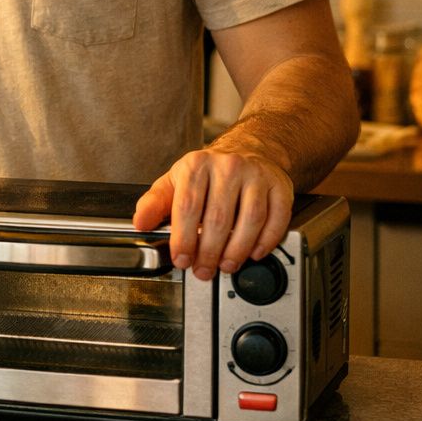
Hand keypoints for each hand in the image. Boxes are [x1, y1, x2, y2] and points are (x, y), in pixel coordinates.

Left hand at [131, 148, 293, 280]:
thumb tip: (141, 222)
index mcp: (196, 165)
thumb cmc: (207, 173)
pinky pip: (276, 218)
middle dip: (210, 251)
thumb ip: (154, 203)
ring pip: (250, 219)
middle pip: (219, 218)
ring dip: (238, 250)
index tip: (182, 259)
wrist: (246, 150)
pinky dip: (266, 240)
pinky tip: (254, 252)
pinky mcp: (279, 186)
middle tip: (204, 270)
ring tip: (227, 266)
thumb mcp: (174, 181)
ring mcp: (256, 175)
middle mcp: (228, 167)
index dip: (184, 238)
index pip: (188, 206)